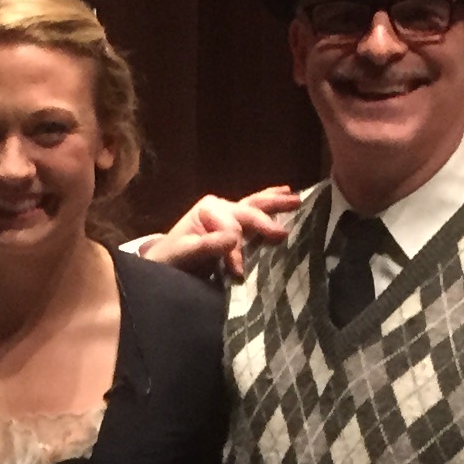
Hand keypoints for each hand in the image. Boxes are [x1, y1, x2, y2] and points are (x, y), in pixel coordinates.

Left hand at [137, 184, 302, 278]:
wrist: (166, 262)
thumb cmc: (172, 259)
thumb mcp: (183, 254)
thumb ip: (206, 246)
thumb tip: (233, 238)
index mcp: (208, 210)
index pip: (231, 228)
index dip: (236, 250)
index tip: (237, 271)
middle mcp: (221, 206)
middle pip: (249, 209)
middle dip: (266, 219)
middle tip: (283, 233)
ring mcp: (229, 212)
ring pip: (257, 204)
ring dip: (277, 202)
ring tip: (297, 198)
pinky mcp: (236, 223)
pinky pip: (257, 210)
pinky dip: (272, 203)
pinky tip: (288, 192)